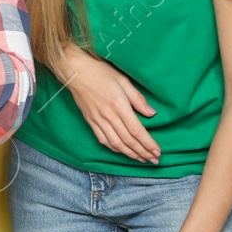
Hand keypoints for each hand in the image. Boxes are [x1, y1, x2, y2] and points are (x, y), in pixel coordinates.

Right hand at [59, 46, 158, 163]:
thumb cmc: (100, 71)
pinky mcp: (90, 121)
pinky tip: (123, 152)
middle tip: (154, 161)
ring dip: (130, 154)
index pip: (136, 130)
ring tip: (141, 159)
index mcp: (118, 104)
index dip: (148, 143)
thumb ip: (138, 98)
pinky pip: (103, 140)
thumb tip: (152, 113)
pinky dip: (115, 149)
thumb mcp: (123, 80)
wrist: (74, 71)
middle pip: (128, 140)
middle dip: (143, 152)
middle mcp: (108, 115)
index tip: (158, 152)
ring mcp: (97, 120)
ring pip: (116, 143)